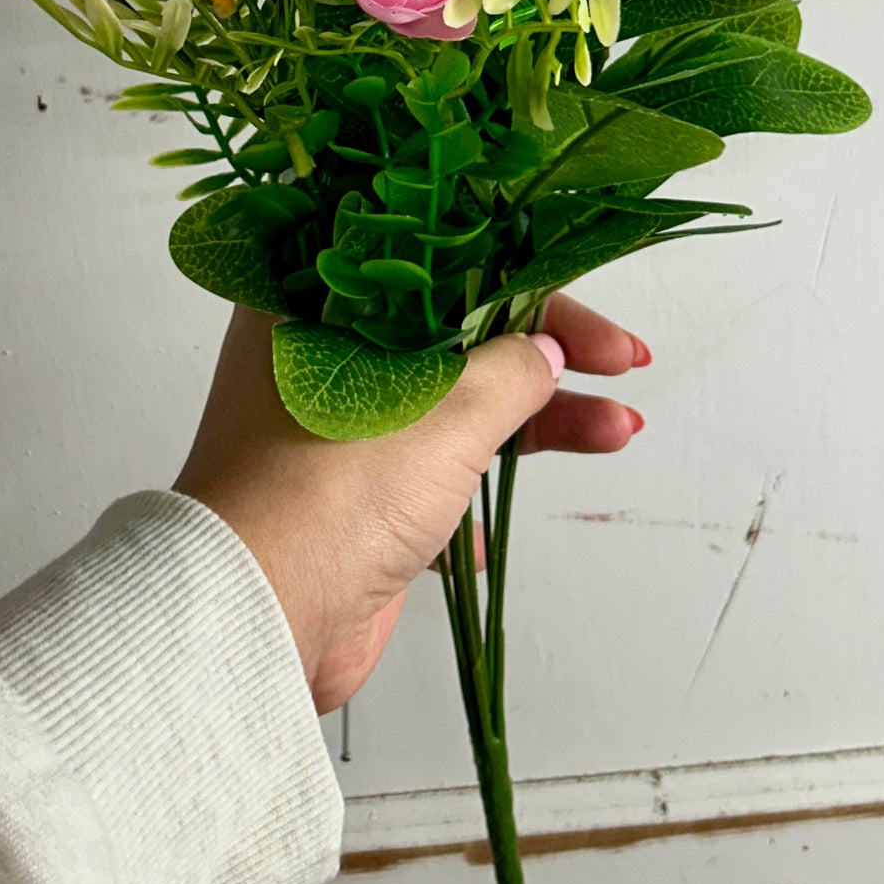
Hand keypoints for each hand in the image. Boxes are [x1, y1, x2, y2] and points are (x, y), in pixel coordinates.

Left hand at [173, 295, 649, 713]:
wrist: (260, 617)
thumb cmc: (328, 491)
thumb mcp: (444, 410)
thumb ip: (508, 371)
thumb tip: (544, 350)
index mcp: (319, 298)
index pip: (443, 266)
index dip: (527, 283)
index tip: (590, 318)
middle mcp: (321, 352)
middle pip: (456, 332)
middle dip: (546, 353)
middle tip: (623, 365)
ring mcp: (335, 426)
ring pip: (452, 402)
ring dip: (533, 420)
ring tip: (616, 429)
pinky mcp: (348, 493)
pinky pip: (428, 471)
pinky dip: (474, 488)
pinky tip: (495, 528)